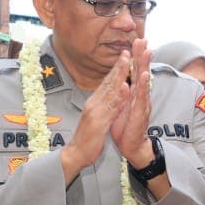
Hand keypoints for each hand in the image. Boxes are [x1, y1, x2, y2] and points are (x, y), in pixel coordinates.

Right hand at [59, 52, 131, 183]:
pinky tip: (126, 88)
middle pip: (108, 81)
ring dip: (119, 75)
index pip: (107, 82)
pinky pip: (111, 108)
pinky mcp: (99, 122)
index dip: (116, 69)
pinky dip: (119, 97)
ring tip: (128, 62)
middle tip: (128, 51)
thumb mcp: (97, 118)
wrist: (76, 154)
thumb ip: (103, 106)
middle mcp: (94, 103)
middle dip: (119, 66)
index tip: (126, 55)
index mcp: (95, 102)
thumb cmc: (88, 137)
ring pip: (110, 90)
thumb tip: (109, 96)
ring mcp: (96, 112)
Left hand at [110, 38, 154, 164]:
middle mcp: (140, 97)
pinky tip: (140, 78)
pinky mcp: (140, 115)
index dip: (136, 56)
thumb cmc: (126, 126)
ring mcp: (142, 105)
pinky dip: (140, 88)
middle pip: (141, 72)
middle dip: (142, 56)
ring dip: (144, 68)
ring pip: (143, 83)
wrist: (131, 146)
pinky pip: (140, 100)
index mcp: (134, 94)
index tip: (137, 41)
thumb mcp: (123, 106)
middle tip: (144, 40)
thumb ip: (125, 92)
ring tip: (146, 54)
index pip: (135, 71)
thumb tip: (124, 79)